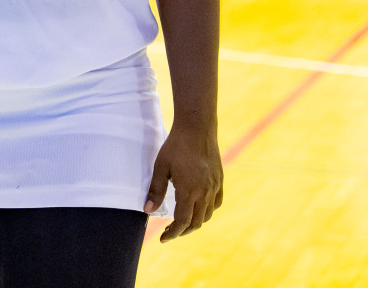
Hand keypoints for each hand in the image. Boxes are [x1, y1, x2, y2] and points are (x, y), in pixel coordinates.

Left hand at [145, 121, 223, 241]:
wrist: (197, 128)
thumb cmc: (175, 146)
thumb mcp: (160, 167)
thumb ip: (155, 190)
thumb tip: (148, 211)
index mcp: (189, 191)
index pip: (182, 221)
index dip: (173, 233)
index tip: (162, 238)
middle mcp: (205, 192)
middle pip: (196, 222)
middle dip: (182, 230)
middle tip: (169, 231)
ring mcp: (214, 186)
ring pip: (208, 215)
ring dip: (195, 222)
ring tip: (182, 222)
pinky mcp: (219, 180)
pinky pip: (216, 203)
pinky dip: (207, 211)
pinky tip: (198, 208)